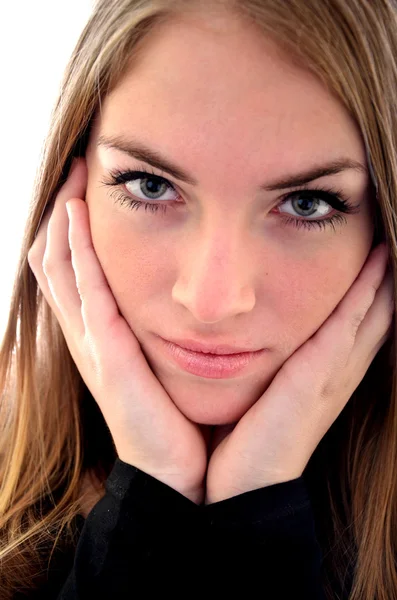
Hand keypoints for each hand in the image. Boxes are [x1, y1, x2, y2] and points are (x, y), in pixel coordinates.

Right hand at [28, 157, 207, 503]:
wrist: (178, 472)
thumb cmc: (177, 417)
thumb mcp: (165, 363)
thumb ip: (165, 330)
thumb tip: (187, 295)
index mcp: (103, 336)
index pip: (73, 270)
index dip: (73, 227)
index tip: (89, 185)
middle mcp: (88, 336)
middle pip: (56, 262)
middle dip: (62, 212)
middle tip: (77, 167)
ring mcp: (92, 345)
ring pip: (61, 270)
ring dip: (65, 222)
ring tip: (75, 176)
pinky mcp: (107, 356)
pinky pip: (86, 295)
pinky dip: (79, 255)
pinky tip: (79, 218)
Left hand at [205, 242, 393, 503]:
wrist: (237, 490)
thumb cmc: (238, 443)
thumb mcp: (254, 395)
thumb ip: (258, 369)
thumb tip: (238, 338)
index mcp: (317, 379)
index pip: (349, 328)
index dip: (364, 296)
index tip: (369, 261)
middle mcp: (332, 375)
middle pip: (370, 319)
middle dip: (382, 285)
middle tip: (389, 248)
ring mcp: (330, 377)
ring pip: (368, 317)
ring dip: (381, 283)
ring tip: (390, 248)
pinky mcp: (317, 380)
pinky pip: (348, 327)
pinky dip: (365, 296)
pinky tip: (379, 265)